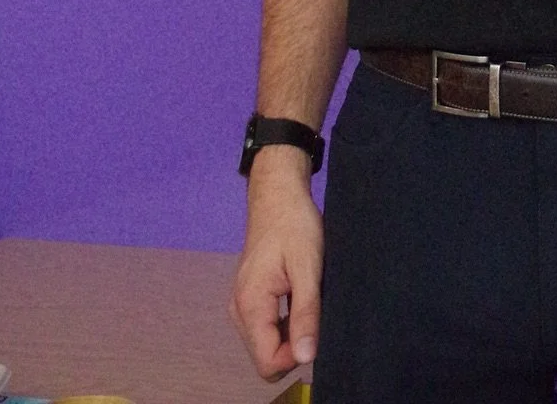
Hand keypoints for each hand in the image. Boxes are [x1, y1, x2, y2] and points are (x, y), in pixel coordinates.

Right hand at [229, 147, 323, 379]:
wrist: (278, 194)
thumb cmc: (294, 224)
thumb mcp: (308, 266)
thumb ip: (306, 312)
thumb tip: (306, 358)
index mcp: (250, 305)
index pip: (268, 362)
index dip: (295, 357)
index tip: (317, 332)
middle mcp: (239, 310)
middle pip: (265, 356)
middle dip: (293, 348)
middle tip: (317, 315)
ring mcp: (242, 304)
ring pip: (266, 343)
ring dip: (290, 335)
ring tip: (310, 303)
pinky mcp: (249, 297)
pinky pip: (265, 327)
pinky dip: (285, 324)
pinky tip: (301, 301)